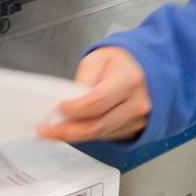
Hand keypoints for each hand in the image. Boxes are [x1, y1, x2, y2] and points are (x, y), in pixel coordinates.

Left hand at [36, 47, 151, 141]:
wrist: (149, 67)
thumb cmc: (123, 61)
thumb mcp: (99, 59)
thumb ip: (83, 80)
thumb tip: (68, 103)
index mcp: (129, 81)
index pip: (96, 102)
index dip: (73, 109)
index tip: (58, 108)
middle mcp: (137, 103)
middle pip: (96, 126)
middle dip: (67, 131)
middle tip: (46, 132)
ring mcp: (138, 119)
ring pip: (100, 134)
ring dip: (76, 134)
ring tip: (56, 130)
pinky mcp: (136, 129)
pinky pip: (108, 136)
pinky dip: (91, 133)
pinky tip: (78, 127)